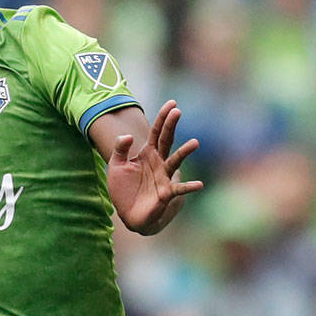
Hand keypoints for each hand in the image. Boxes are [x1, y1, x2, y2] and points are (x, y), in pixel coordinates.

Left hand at [107, 100, 201, 234]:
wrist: (128, 213)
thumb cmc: (124, 188)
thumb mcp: (116, 164)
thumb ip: (120, 148)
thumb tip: (128, 135)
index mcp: (147, 153)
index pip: (156, 132)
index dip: (162, 118)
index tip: (172, 103)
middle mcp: (159, 162)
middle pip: (166, 140)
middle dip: (171, 126)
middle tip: (178, 111)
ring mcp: (164, 177)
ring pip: (175, 161)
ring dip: (184, 152)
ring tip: (194, 143)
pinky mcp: (166, 193)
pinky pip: (179, 188)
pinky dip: (189, 186)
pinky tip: (199, 184)